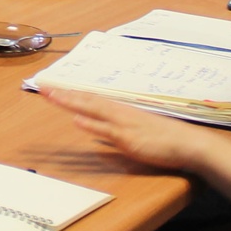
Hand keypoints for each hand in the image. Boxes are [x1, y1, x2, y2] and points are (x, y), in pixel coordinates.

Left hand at [39, 85, 211, 172]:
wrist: (189, 144)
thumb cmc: (165, 139)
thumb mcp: (135, 132)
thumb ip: (112, 133)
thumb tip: (94, 132)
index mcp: (121, 111)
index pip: (89, 99)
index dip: (69, 93)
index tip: (50, 88)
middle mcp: (120, 114)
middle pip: (86, 100)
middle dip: (63, 93)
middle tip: (41, 86)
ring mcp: (124, 125)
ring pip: (92, 110)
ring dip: (71, 102)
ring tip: (51, 95)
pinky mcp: (130, 139)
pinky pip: (107, 131)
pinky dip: (91, 124)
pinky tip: (77, 119)